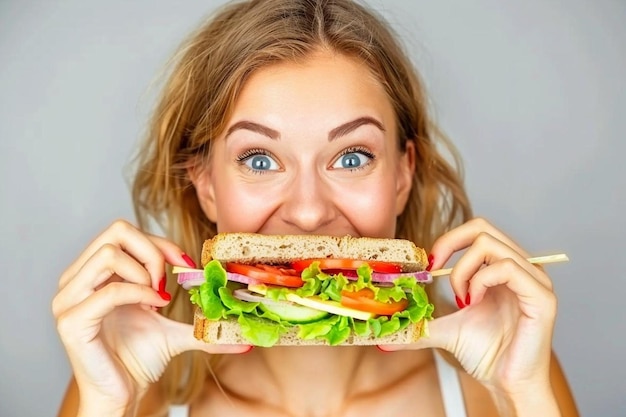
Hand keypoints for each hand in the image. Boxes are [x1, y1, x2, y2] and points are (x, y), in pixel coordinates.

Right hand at [52, 220, 249, 414]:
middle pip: (115, 231)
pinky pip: (110, 291)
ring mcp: (68, 299)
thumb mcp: (172, 329)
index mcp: (92, 274)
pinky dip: (139, 293)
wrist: (121, 395)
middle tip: (167, 281)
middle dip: (152, 251)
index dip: (161, 242)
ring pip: (108, 253)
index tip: (186, 264)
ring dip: (144, 271)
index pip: (125, 232)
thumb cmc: (137, 360)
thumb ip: (202, 323)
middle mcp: (75, 280)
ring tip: (157, 297)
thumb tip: (248, 338)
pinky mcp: (72, 321)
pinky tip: (153, 307)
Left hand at [380, 218, 556, 395]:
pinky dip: (481, 280)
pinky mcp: (542, 296)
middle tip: (433, 269)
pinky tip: (474, 302)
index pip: (476, 230)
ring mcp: (535, 279)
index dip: (447, 240)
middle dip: (449, 245)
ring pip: (490, 244)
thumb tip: (384, 335)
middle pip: (483, 227)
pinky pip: (507, 267)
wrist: (508, 385)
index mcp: (504, 268)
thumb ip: (421, 323)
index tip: (427, 264)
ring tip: (462, 298)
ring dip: (463, 270)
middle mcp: (522, 267)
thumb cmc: (486, 354)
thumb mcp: (446, 329)